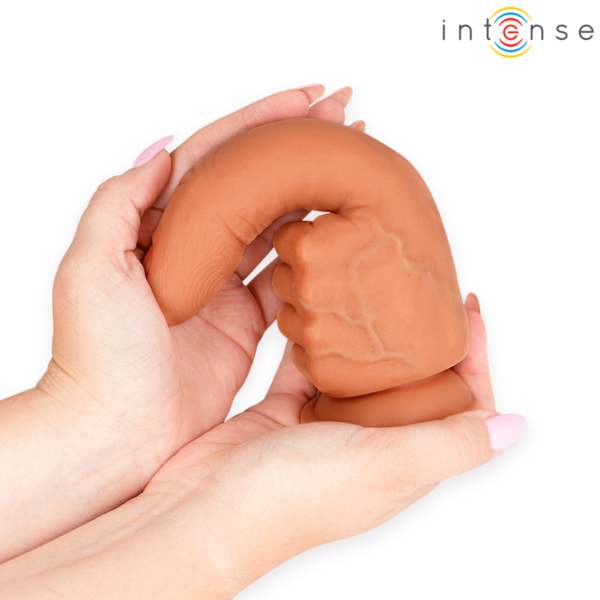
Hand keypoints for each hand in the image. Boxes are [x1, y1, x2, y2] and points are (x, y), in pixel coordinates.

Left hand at [0, 85, 364, 560]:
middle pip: (254, 187)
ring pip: (274, 229)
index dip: (261, 125)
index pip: (216, 161)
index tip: (307, 99)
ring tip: (352, 169)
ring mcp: (221, 288)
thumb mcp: (90, 270)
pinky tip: (338, 237)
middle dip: (298, 151)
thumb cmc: (97, 359)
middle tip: (345, 119)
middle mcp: (192, 252)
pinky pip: (284, 283)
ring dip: (311, 196)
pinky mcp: (244, 325)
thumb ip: (119, 204)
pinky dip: (310, 258)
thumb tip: (161, 149)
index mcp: (157, 230)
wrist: (114, 435)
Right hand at [0, 295, 525, 598]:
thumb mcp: (383, 467)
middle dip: (418, 336)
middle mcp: (369, 443)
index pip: (457, 402)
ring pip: (356, 369)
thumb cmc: (290, 501)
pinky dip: (313, 340)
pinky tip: (313, 308)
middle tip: (415, 286)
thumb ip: (449, 445)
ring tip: (365, 288)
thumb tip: (515, 426)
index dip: (471, 356)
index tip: (465, 306)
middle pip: (408, 381)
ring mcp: (325, 427)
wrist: (203, 513)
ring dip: (364, 333)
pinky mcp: (285, 413)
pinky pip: (307, 367)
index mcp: (401, 458)